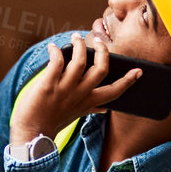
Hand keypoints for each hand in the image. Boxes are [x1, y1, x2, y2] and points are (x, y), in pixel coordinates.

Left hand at [9, 33, 142, 145]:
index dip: (127, 80)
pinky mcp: (48, 85)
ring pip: (80, 60)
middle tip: (98, 42)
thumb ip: (90, 109)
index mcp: (89, 102)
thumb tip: (105, 109)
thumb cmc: (53, 122)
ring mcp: (65, 89)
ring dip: (79, 45)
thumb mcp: (76, 115)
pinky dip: (56, 51)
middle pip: (101, 69)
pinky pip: (57, 61)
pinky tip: (53, 48)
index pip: (114, 91)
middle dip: (102, 52)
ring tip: (75, 38)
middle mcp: (80, 94)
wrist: (32, 133)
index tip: (138, 71)